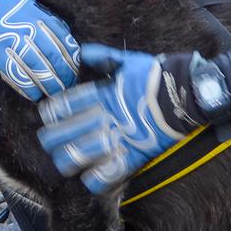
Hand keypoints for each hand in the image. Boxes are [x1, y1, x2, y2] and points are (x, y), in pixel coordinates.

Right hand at [0, 0, 78, 100]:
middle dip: (64, 74)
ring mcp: (11, 41)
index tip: (77, 70)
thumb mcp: (28, 8)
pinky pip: (17, 76)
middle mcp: (27, 28)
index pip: (63, 40)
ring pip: (37, 68)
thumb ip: (48, 23)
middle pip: (53, 56)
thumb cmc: (4, 13)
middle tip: (69, 86)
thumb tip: (70, 43)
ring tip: (56, 94)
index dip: (72, 58)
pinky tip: (35, 95)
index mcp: (37, 15)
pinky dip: (28, 88)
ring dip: (49, 85)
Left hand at [37, 44, 230, 193]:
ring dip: (66, 159)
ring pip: (80, 155)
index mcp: (103, 94)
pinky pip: (107, 174)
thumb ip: (104, 57)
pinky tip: (87, 179)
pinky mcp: (133, 156)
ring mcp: (118, 138)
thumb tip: (83, 51)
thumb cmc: (156, 76)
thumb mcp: (128, 61)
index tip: (45, 115)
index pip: (67, 104)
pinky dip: (95, 179)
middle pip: (67, 132)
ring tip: (61, 162)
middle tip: (47, 141)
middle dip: (52, 138)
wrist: (185, 94)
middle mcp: (106, 117)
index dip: (53, 111)